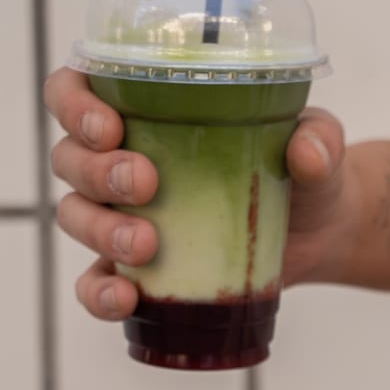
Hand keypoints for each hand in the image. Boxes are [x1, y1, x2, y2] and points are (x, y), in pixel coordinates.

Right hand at [46, 68, 355, 321]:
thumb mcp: (319, 142)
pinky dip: (100, 293)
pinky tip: (126, 298)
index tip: (110, 127)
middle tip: (145, 182)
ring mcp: (121, 215)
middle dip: (96, 170)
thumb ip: (319, 137)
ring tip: (145, 244)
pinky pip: (95, 282)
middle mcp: (118, 159)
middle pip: (70, 158)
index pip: (74, 92)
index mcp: (144, 109)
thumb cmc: (304, 167)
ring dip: (99, 229)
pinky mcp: (136, 269)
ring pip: (75, 216)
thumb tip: (308, 152)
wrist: (320, 230)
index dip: (73, 105)